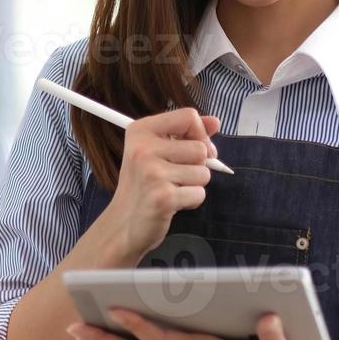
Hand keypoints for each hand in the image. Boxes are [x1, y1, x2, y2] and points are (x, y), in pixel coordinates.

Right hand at [97, 107, 220, 261]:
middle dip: (197, 165)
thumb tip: (215, 122)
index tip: (194, 149)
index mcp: (140, 131)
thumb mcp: (157, 151)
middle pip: (200, 148)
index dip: (200, 133)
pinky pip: (199, 193)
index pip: (188, 116)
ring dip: (194, 184)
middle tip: (176, 175)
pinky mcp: (163, 197)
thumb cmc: (143, 186)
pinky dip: (191, 201)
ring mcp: (152, 173)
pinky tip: (172, 202)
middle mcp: (143, 149)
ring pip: (203, 172)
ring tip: (172, 189)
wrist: (123, 223)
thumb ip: (187, 134)